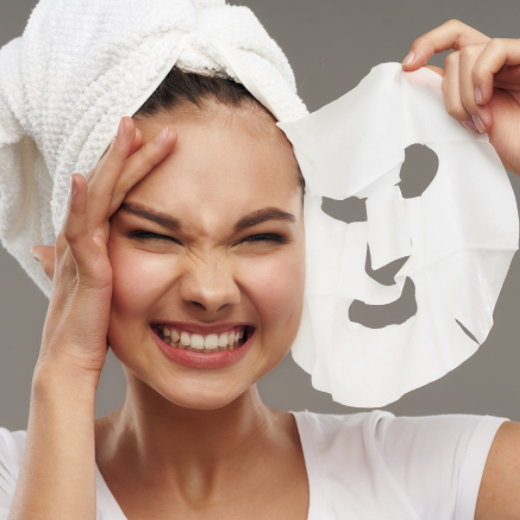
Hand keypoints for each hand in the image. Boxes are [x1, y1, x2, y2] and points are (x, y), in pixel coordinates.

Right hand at [31, 118, 176, 382]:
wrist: (69, 362)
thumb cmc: (88, 327)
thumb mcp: (100, 287)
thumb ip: (92, 264)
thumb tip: (74, 251)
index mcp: (92, 242)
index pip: (109, 195)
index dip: (124, 168)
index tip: (146, 144)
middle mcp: (82, 240)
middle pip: (102, 187)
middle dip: (121, 154)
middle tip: (139, 123)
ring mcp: (80, 253)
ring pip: (93, 198)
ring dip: (110, 164)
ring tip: (128, 131)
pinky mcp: (84, 272)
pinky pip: (81, 232)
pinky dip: (82, 205)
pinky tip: (84, 179)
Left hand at [402, 19, 519, 176]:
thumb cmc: (502, 146)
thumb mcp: (463, 121)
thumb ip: (445, 97)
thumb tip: (416, 78)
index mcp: (477, 75)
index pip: (451, 39)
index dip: (427, 44)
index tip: (408, 66)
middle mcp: (494, 64)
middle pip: (453, 57)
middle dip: (449, 93)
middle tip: (464, 121)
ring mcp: (511, 60)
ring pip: (466, 54)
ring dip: (465, 94)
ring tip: (480, 121)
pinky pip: (494, 49)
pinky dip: (481, 77)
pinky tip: (486, 101)